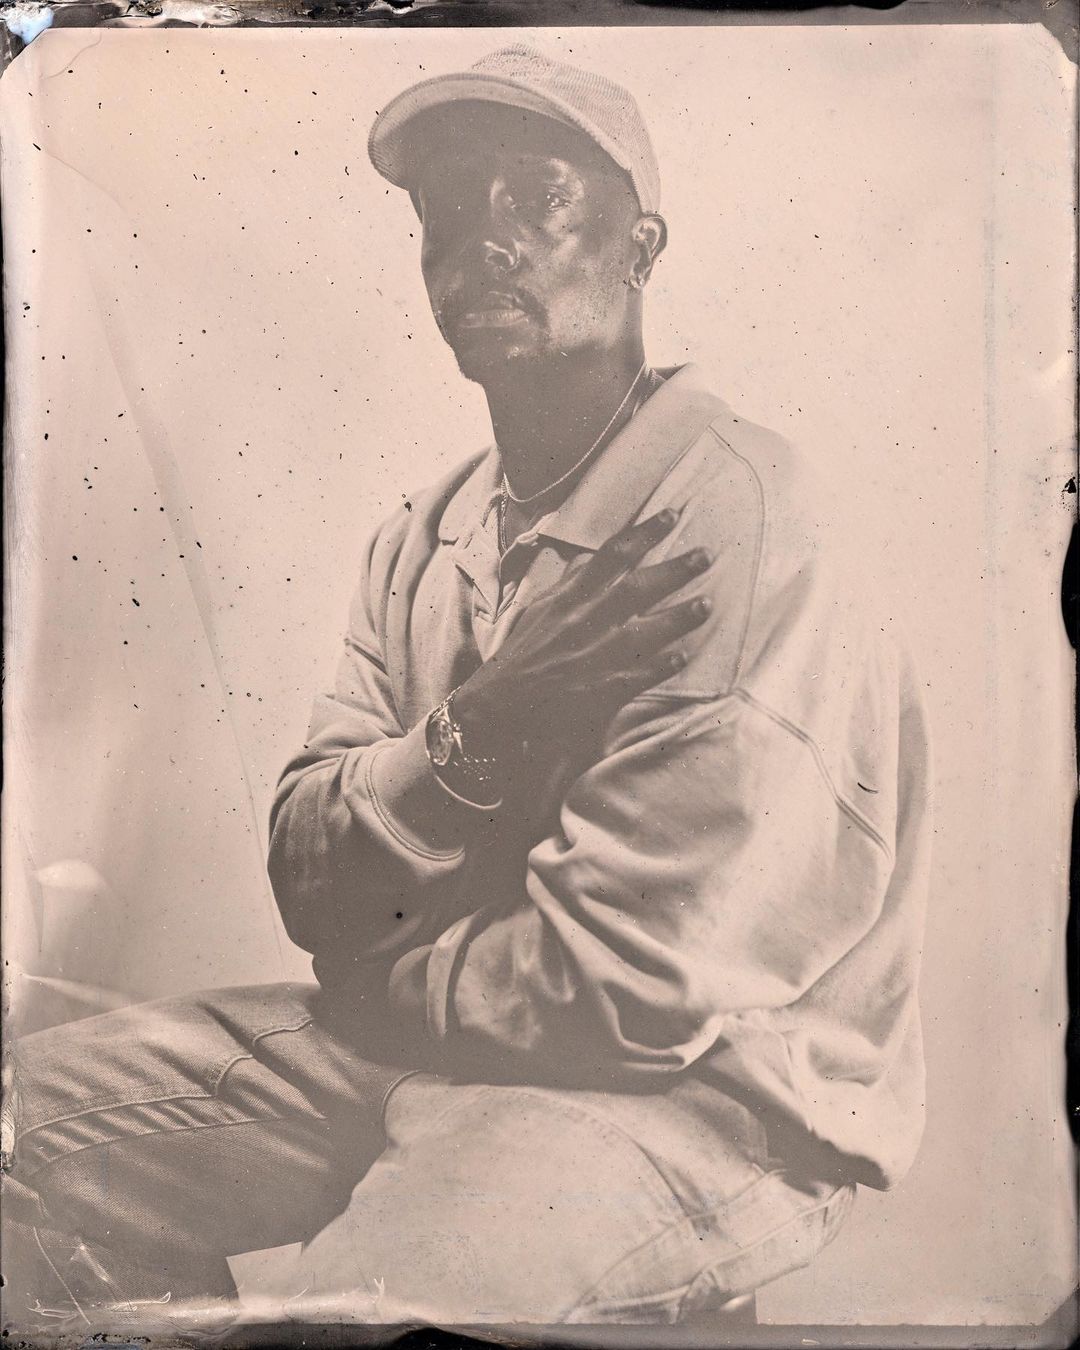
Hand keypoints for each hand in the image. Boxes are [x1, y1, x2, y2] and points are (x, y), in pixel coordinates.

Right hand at [452, 507, 711, 758]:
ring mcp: (595, 656)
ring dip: (678, 617)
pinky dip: (661, 666)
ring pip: (646, 630)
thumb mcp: (540, 609)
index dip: (643, 533)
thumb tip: (587, 557)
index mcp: (569, 598)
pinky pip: (640, 675)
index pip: (611, 556)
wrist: (500, 703)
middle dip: (674, 569)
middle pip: (637, 587)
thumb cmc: (522, 654)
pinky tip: (683, 657)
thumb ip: (569, 583)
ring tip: (706, 605)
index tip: (672, 516)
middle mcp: (585, 622)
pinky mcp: (601, 690)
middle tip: (705, 554)